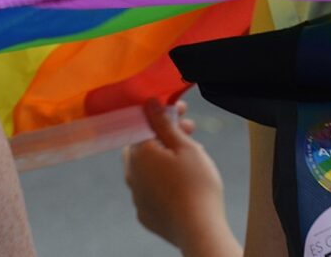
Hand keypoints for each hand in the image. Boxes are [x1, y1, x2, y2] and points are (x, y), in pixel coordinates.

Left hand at [123, 100, 238, 255]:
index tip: (181, 112)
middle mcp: (131, 174)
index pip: (143, 124)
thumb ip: (164, 123)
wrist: (198, 228)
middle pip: (142, 146)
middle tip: (189, 133)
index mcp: (139, 154)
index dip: (162, 115)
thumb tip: (149, 102)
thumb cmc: (196, 184)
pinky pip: (150, 189)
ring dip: (163, 158)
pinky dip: (163, 180)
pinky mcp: (145, 212)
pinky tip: (182, 183)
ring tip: (190, 160)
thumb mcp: (185, 146)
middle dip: (163, 136)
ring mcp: (136, 196)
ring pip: (146, 168)